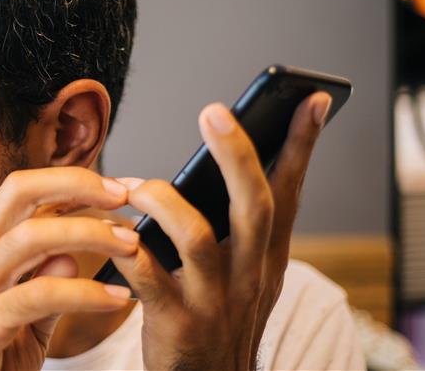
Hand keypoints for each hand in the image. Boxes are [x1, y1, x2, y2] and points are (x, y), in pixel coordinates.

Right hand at [0, 167, 138, 369]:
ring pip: (28, 237)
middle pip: (17, 193)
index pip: (20, 195)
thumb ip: (44, 290)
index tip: (112, 189)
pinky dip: (84, 292)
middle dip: (74, 183)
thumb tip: (70, 257)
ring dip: (87, 232)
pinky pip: (37, 296)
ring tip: (129, 245)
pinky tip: (115, 298)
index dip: (66, 182)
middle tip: (123, 195)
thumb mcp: (20, 323)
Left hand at [113, 92, 332, 370]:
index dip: (302, 146)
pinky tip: (111, 230)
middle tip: (214, 111)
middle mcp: (249, 275)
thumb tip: (230, 157)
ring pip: (196, 238)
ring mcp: (215, 301)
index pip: (289, 192)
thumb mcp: (246, 274)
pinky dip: (127, 248)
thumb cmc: (218, 318)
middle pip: (253, 207)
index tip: (313, 99)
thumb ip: (239, 225)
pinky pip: (148, 276)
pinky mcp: (177, 324)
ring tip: (134, 185)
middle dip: (236, 155)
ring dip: (162, 201)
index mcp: (267, 256)